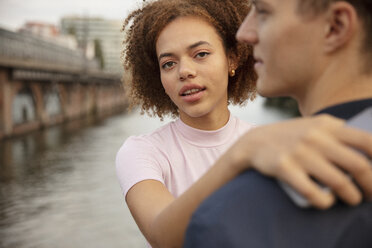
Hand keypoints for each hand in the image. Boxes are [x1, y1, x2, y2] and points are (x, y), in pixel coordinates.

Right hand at [228, 114, 371, 208]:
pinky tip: (327, 202)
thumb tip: (370, 146)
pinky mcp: (284, 168)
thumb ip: (339, 130)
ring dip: (352, 197)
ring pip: (339, 182)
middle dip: (371, 185)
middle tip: (370, 195)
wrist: (255, 142)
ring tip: (353, 200)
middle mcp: (315, 138)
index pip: (367, 141)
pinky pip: (313, 192)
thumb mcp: (314, 125)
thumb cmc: (291, 136)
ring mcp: (300, 153)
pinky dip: (325, 202)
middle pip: (358, 165)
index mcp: (327, 126)